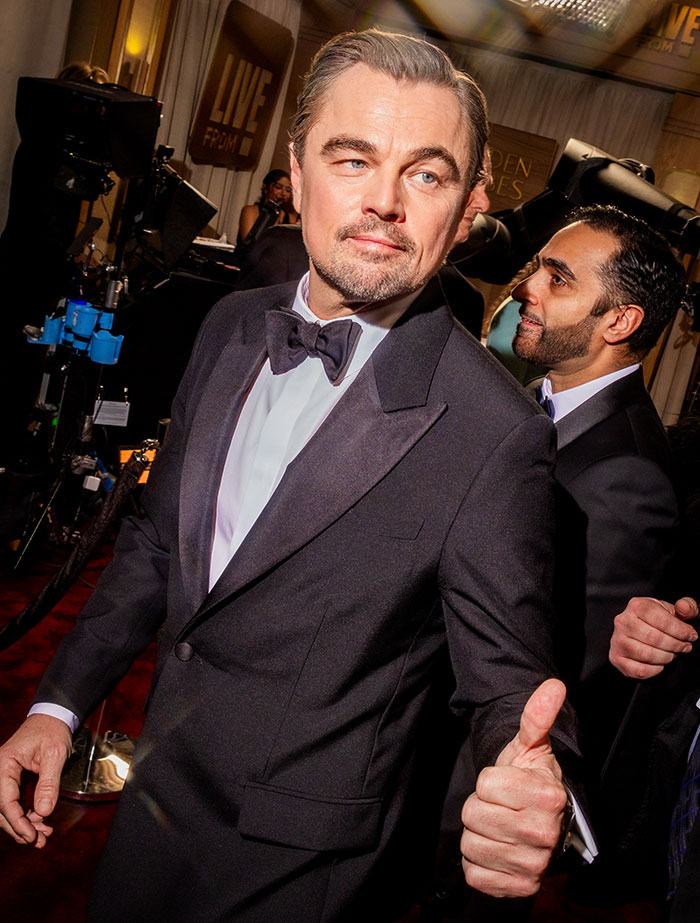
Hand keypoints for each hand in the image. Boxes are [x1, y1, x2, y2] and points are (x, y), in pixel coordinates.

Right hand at [0, 714, 72, 846]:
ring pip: (7, 809)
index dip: (17, 822)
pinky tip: (40, 824)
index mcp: (4, 765)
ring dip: (23, 825)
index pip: (5, 801)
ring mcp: (5, 777)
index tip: (31, 835)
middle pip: (2, 810)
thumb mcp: (54, 755)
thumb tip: (44, 811)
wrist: (54, 717)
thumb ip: (48, 783)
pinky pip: (15, 802)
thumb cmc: (52, 730)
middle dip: (19, 828)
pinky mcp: (13, 781)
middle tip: (38, 841)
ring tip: (42, 836)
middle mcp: (0, 772)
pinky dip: (26, 815)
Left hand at [460, 679, 567, 898]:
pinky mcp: (518, 889)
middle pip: (474, 814)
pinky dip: (477, 863)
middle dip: (480, 806)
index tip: (507, 783)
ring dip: (478, 834)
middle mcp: (545, 834)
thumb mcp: (530, 746)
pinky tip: (496, 851)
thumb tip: (554, 686)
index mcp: (548, 795)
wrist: (542, 824)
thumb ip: (537, 717)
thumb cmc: (529, 781)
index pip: (485, 784)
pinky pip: (473, 873)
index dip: (489, 780)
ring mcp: (533, 866)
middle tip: (500, 806)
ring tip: (499, 827)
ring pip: (471, 845)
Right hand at [609, 596, 697, 678]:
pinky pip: (639, 670)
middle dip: (675, 645)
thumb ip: (686, 607)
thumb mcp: (674, 610)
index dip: (681, 631)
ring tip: (672, 654)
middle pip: (654, 638)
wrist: (639, 628)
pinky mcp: (616, 658)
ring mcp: (617, 640)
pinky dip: (654, 670)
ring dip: (666, 657)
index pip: (662, 620)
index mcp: (637, 605)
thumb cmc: (657, 620)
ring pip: (646, 655)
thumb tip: (684, 608)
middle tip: (684, 647)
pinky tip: (659, 663)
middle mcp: (623, 621)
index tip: (691, 636)